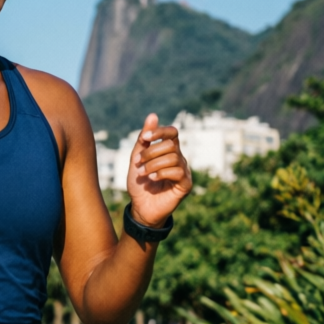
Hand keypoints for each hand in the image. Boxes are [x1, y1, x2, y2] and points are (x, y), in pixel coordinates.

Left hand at [127, 113, 191, 227]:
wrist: (141, 207)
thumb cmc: (140, 184)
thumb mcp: (137, 159)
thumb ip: (144, 140)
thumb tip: (152, 115)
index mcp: (169, 151)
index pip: (172, 133)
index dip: (160, 131)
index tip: (145, 137)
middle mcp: (179, 159)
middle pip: (170, 145)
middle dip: (150, 152)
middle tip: (138, 163)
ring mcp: (184, 171)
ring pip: (173, 157)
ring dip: (153, 164)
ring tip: (143, 173)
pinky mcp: (186, 184)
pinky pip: (178, 171)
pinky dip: (162, 173)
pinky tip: (152, 178)